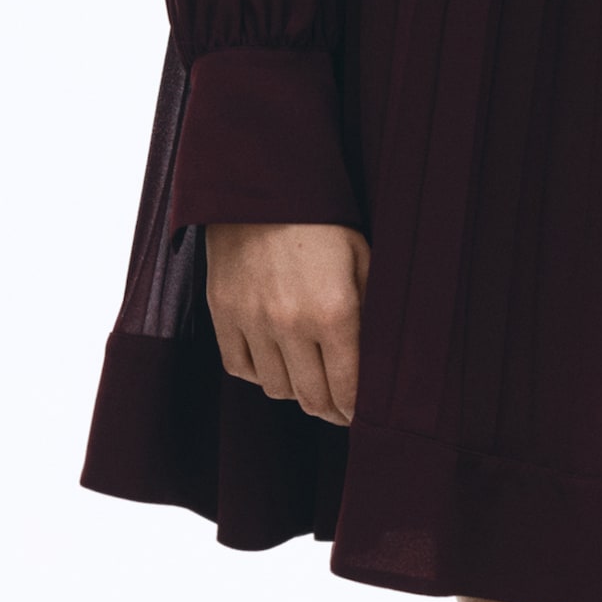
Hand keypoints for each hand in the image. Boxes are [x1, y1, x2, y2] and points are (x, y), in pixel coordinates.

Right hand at [203, 222, 369, 425]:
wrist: (262, 186)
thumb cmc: (322, 222)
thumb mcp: (363, 259)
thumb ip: (371, 311)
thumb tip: (379, 358)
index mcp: (335, 312)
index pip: (348, 388)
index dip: (356, 411)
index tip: (361, 415)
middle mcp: (291, 324)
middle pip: (312, 398)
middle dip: (331, 412)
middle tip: (340, 412)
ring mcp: (252, 321)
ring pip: (276, 388)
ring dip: (296, 392)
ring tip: (309, 384)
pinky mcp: (223, 313)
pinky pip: (240, 367)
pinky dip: (259, 374)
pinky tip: (275, 363)